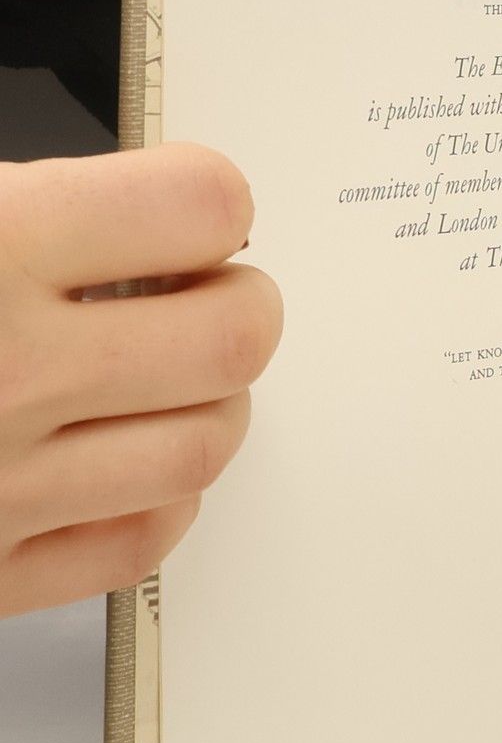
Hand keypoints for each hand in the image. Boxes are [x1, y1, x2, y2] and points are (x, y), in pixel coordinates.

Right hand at [0, 143, 281, 617]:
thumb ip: (32, 207)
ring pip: (205, 445)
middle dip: (237, 305)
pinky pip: (137, 542)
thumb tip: (145, 206)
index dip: (204, 201)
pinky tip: (119, 459)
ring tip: (159, 374)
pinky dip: (154, 498)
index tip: (189, 209)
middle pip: (233, 337)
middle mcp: (3, 369)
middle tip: (202, 293)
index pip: (198, 205)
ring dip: (208, 403)